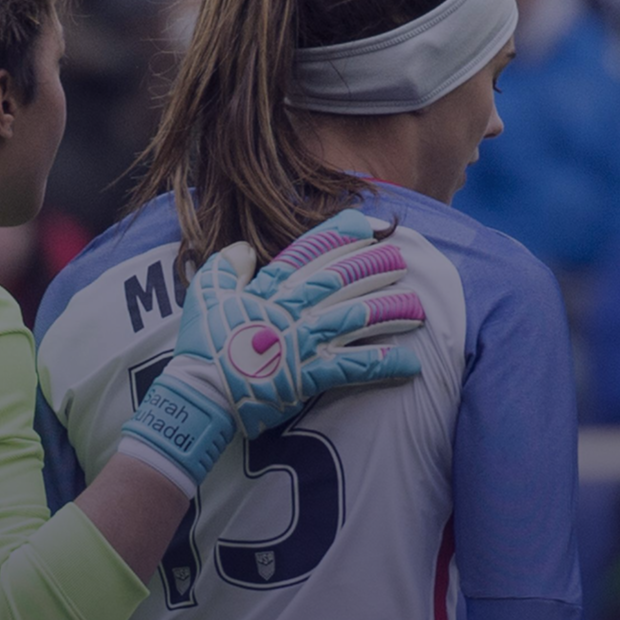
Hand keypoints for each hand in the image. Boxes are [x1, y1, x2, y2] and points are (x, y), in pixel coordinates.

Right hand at [120, 210, 425, 493]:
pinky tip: (411, 363)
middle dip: (376, 267)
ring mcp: (303, 341)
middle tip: (402, 261)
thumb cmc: (203, 345)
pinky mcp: (310, 375)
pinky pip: (355, 367)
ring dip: (391, 312)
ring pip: (357, 318)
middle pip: (343, 279)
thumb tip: (246, 250)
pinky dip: (384, 365)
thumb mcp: (205, 293)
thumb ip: (226, 266)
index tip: (365, 225)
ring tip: (419, 308)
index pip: (309, 252)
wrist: (200, 394)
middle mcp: (292, 309)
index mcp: (269, 287)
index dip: (340, 235)